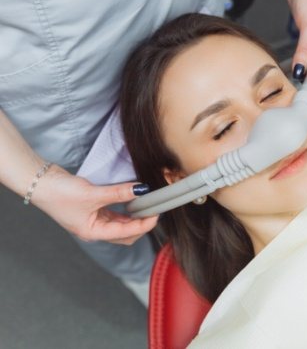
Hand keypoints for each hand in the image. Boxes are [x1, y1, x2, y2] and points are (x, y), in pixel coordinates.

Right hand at [32, 164, 157, 244]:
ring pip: (121, 223)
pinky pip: (114, 213)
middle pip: (126, 234)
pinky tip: (133, 200)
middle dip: (141, 224)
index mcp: (94, 232)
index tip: (156, 213)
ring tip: (147, 204)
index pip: (126, 233)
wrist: (40, 182)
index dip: (144, 224)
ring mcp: (94, 220)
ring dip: (134, 216)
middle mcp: (95, 229)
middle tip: (154, 209)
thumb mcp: (93, 193)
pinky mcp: (93, 209)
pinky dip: (125, 209)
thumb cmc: (60, 193)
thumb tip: (142, 190)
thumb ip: (119, 192)